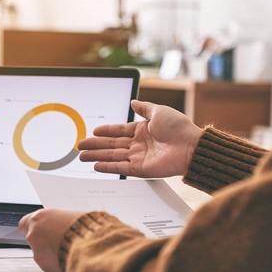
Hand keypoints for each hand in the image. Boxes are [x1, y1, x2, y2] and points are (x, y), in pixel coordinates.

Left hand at [18, 209, 84, 271]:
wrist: (93, 247)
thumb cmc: (87, 228)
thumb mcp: (74, 216)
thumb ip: (62, 222)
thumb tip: (67, 224)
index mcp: (39, 218)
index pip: (24, 223)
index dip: (35, 228)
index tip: (41, 230)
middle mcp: (34, 235)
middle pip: (34, 240)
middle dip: (45, 242)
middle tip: (62, 242)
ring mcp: (39, 254)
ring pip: (42, 255)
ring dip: (53, 255)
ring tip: (72, 251)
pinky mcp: (47, 269)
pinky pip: (52, 267)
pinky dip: (60, 266)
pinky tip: (73, 261)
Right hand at [78, 100, 202, 177]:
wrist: (192, 147)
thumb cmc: (180, 128)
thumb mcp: (159, 111)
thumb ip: (144, 108)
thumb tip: (133, 101)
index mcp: (143, 130)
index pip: (119, 131)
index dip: (106, 131)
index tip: (94, 131)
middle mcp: (139, 144)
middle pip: (111, 145)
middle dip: (95, 145)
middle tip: (80, 146)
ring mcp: (138, 157)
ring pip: (112, 156)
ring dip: (96, 156)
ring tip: (81, 157)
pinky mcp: (140, 169)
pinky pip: (120, 168)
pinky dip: (108, 167)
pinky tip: (96, 166)